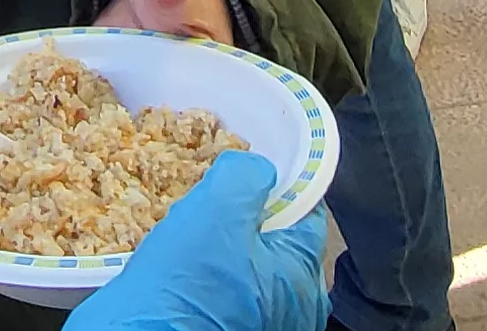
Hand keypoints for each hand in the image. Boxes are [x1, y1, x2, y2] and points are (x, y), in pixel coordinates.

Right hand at [64, 152, 325, 329]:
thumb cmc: (180, 286)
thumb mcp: (215, 209)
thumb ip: (246, 177)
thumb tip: (256, 171)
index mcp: (303, 273)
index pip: (306, 208)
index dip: (274, 183)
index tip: (243, 175)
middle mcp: (296, 306)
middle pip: (279, 239)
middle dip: (245, 219)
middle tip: (208, 209)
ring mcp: (266, 324)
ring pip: (252, 266)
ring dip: (224, 248)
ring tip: (189, 240)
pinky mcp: (233, 330)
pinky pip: (231, 293)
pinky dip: (211, 277)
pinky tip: (183, 271)